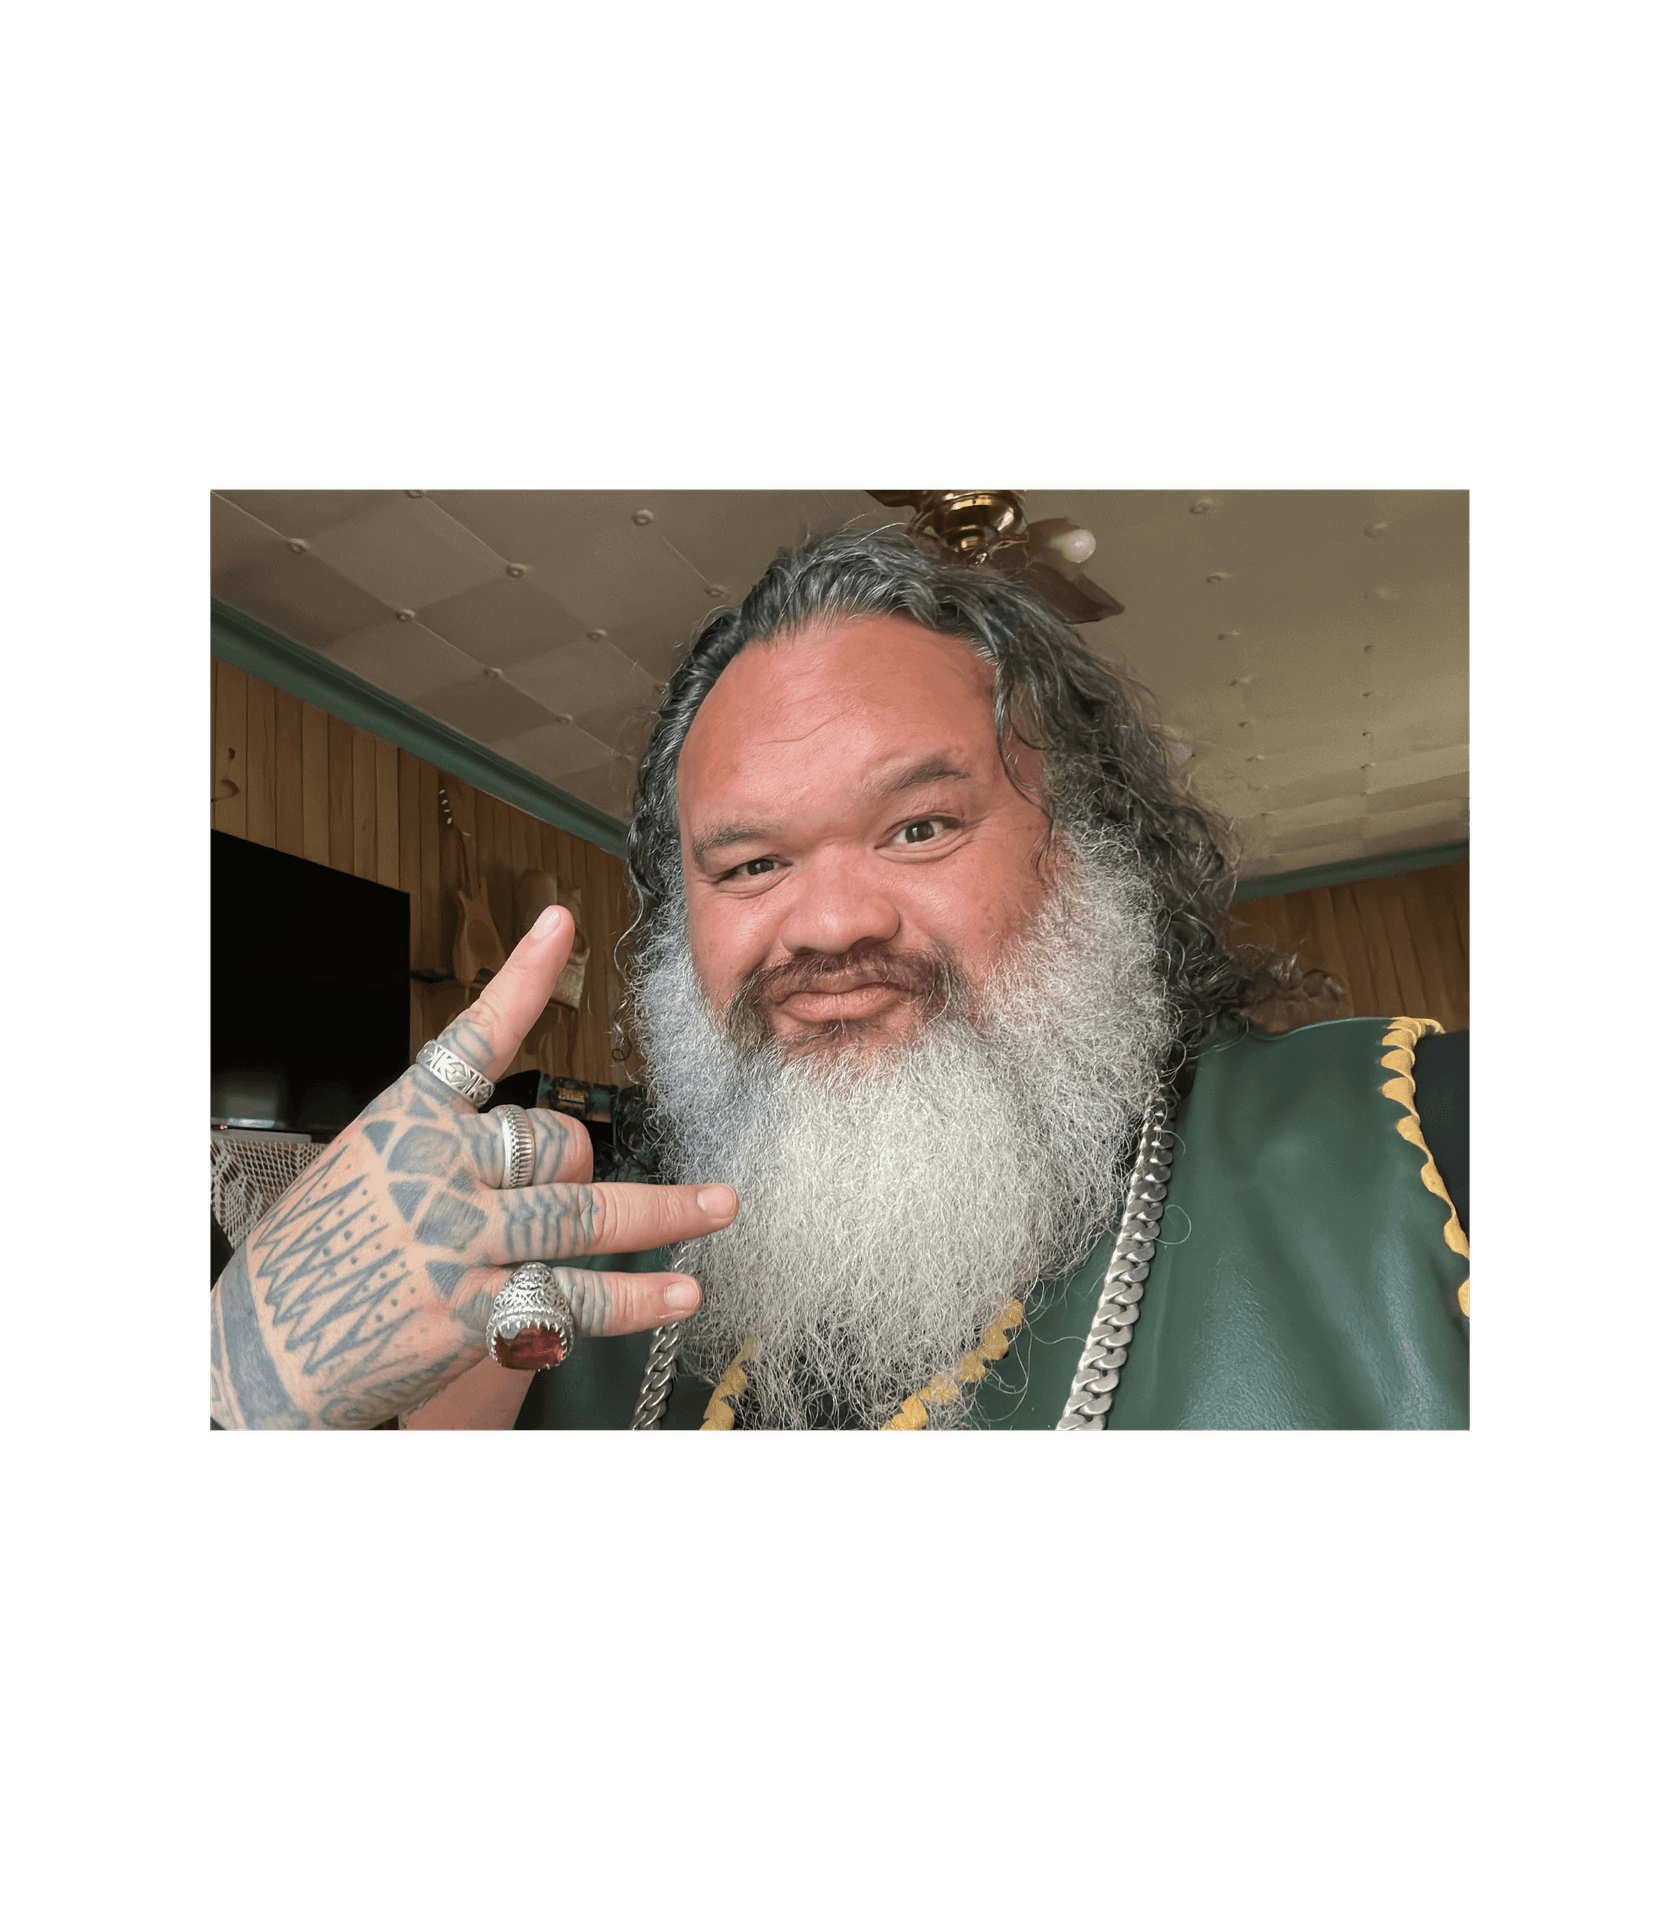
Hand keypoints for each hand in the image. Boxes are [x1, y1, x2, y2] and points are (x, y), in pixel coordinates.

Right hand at [209, 906, 734, 1429]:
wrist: (263, 1351)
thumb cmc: (315, 1257)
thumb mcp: (364, 1171)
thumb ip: (448, 1150)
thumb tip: (547, 1154)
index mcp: (402, 1120)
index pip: (472, 1036)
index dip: (522, 977)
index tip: (561, 922)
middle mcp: (432, 1170)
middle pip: (558, 1142)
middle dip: (585, 1167)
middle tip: (590, 1188)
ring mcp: (453, 1241)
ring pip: (585, 1214)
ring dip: (665, 1213)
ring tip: (719, 1207)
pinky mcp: (468, 1313)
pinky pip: (572, 1296)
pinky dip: (634, 1300)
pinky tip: (679, 1294)